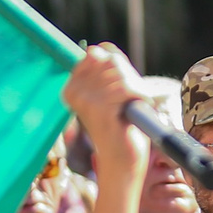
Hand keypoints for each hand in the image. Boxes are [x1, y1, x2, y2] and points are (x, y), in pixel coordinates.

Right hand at [60, 42, 150, 171]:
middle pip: (112, 62)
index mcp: (73, 85)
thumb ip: (111, 68)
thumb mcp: (117, 92)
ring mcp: (84, 99)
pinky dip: (139, 99)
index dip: (122, 70)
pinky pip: (126, 89)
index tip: (124, 93)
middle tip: (132, 103)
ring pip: (121, 74)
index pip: (101, 53)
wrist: (122, 164)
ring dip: (137, 92)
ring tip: (133, 111)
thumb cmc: (122, 129)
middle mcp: (73, 90)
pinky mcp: (97, 109)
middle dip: (131, 80)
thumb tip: (100, 48)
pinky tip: (133, 115)